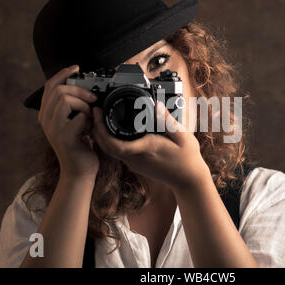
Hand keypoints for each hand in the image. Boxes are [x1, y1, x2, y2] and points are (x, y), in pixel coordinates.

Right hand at [38, 65, 99, 179]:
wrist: (80, 170)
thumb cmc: (80, 145)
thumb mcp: (74, 123)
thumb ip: (73, 107)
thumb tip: (85, 87)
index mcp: (46, 114)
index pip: (49, 86)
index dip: (62, 74)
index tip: (76, 68)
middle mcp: (46, 120)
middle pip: (58, 90)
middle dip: (79, 89)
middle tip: (93, 98)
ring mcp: (53, 129)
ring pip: (66, 100)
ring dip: (84, 105)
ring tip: (90, 117)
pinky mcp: (64, 137)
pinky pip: (80, 117)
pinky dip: (89, 119)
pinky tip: (90, 129)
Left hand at [91, 101, 210, 191]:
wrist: (188, 180)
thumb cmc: (187, 159)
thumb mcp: (183, 137)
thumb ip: (168, 121)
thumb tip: (157, 105)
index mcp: (146, 149)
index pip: (115, 144)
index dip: (101, 129)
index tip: (98, 113)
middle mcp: (136, 158)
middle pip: (105, 147)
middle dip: (96, 128)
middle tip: (96, 110)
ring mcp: (134, 163)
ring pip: (109, 150)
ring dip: (101, 135)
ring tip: (101, 116)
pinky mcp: (135, 164)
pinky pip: (117, 152)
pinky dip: (110, 140)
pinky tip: (113, 129)